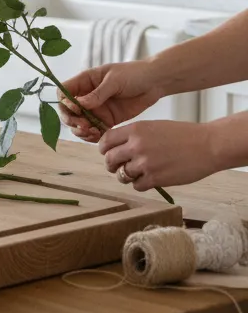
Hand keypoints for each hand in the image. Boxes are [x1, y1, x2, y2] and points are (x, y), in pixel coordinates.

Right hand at [57, 60, 161, 141]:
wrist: (155, 82)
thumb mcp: (114, 80)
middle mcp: (87, 96)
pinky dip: (91, 136)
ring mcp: (96, 109)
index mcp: (85, 82)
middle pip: (68, 111)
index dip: (64, 102)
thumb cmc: (134, 74)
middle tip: (84, 126)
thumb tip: (80, 104)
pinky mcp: (106, 120)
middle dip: (72, 120)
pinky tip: (98, 136)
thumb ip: (98, 94)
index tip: (76, 109)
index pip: (64, 93)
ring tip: (91, 132)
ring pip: (78, 123)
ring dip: (80, 131)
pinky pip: (93, 131)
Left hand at [99, 120, 217, 190]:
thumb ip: (134, 136)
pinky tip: (149, 179)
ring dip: (126, 176)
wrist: (208, 145)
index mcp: (135, 130)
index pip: (106, 140)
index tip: (107, 153)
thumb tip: (116, 147)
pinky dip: (140, 184)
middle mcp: (136, 146)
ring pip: (121, 175)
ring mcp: (145, 163)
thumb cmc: (183, 135)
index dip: (104, 149)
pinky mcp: (155, 178)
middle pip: (109, 159)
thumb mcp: (153, 127)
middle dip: (111, 165)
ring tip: (136, 173)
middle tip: (117, 167)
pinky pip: (136, 186)